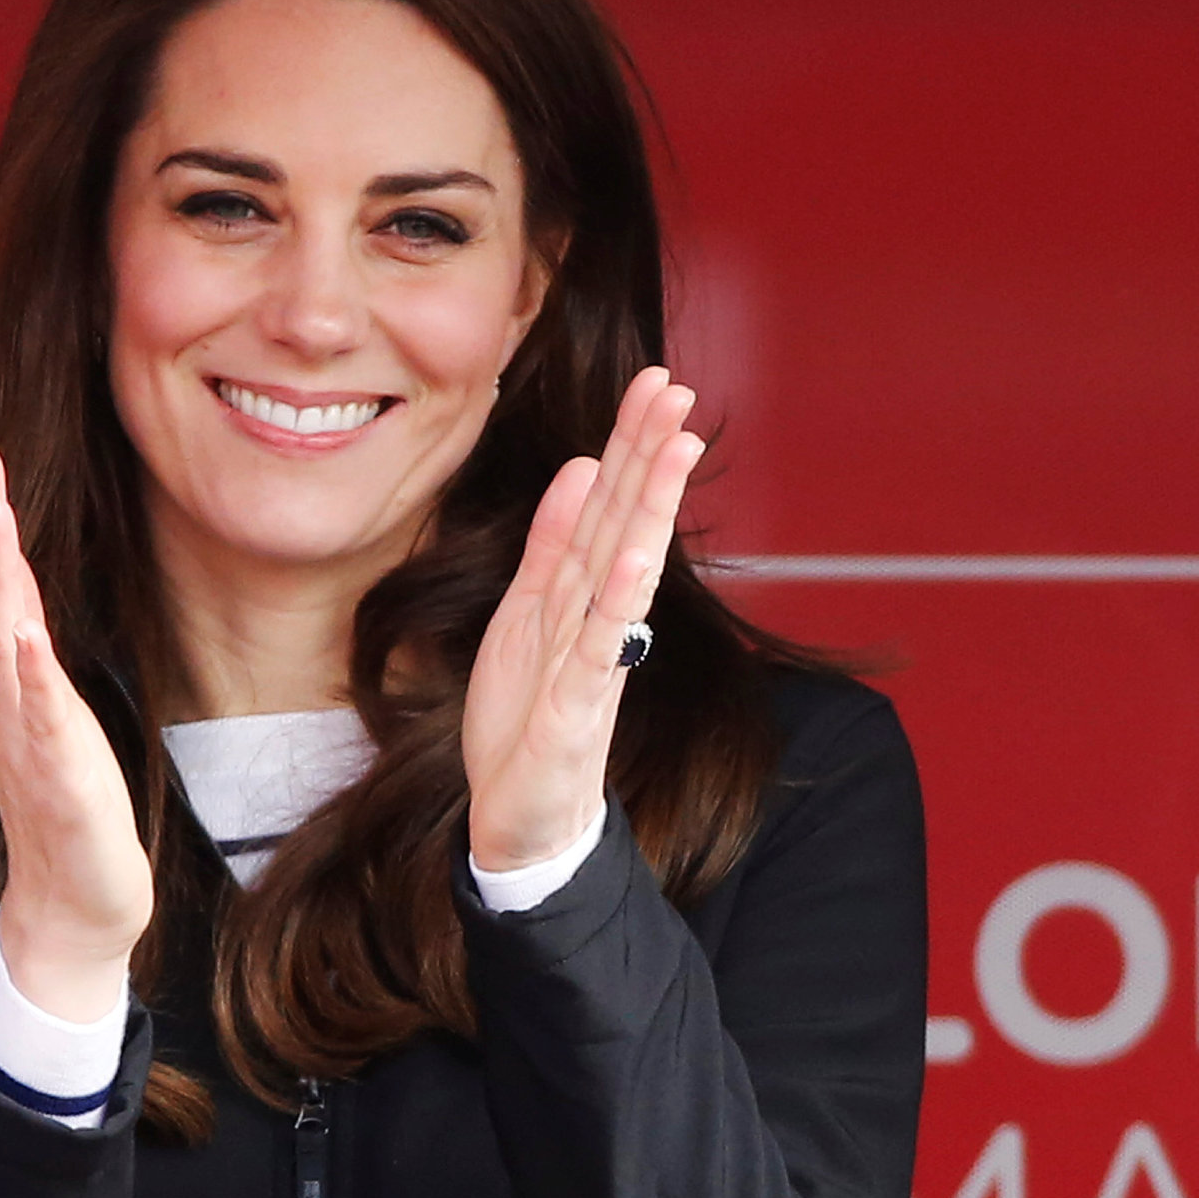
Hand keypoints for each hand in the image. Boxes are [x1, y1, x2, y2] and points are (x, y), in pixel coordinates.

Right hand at [0, 443, 152, 1020]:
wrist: (74, 907)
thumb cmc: (69, 812)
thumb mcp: (53, 720)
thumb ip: (32, 665)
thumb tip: (20, 607)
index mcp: (8, 686)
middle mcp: (5, 703)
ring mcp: (25, 738)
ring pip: (2, 643)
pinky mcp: (55, 779)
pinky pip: (38, 719)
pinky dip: (29, 676)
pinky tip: (24, 636)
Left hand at [464, 367, 705, 872]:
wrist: (520, 816)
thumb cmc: (525, 716)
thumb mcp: (524, 612)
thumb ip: (551, 544)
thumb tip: (581, 469)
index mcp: (578, 592)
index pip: (610, 503)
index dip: (630, 442)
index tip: (656, 381)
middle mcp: (596, 617)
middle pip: (626, 522)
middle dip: (650, 453)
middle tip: (678, 387)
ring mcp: (592, 660)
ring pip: (624, 571)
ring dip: (651, 508)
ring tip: (676, 446)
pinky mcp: (578, 707)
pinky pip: (602, 645)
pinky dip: (618, 601)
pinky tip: (636, 556)